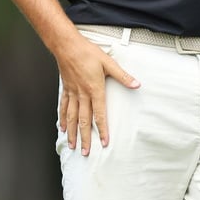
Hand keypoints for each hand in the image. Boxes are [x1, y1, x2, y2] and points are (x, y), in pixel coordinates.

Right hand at [55, 33, 139, 155]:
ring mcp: (72, 93)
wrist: (67, 46)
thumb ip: (123, 76)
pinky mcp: (66, 89)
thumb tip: (137, 84)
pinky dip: (63, 119)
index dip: (102, 129)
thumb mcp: (109, 63)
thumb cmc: (88, 53)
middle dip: (85, 137)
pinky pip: (63, 107)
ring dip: (72, 132)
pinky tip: (62, 128)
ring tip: (72, 145)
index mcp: (94, 89)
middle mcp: (82, 94)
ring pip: (72, 117)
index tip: (104, 142)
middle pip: (84, 120)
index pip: (100, 114)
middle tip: (86, 152)